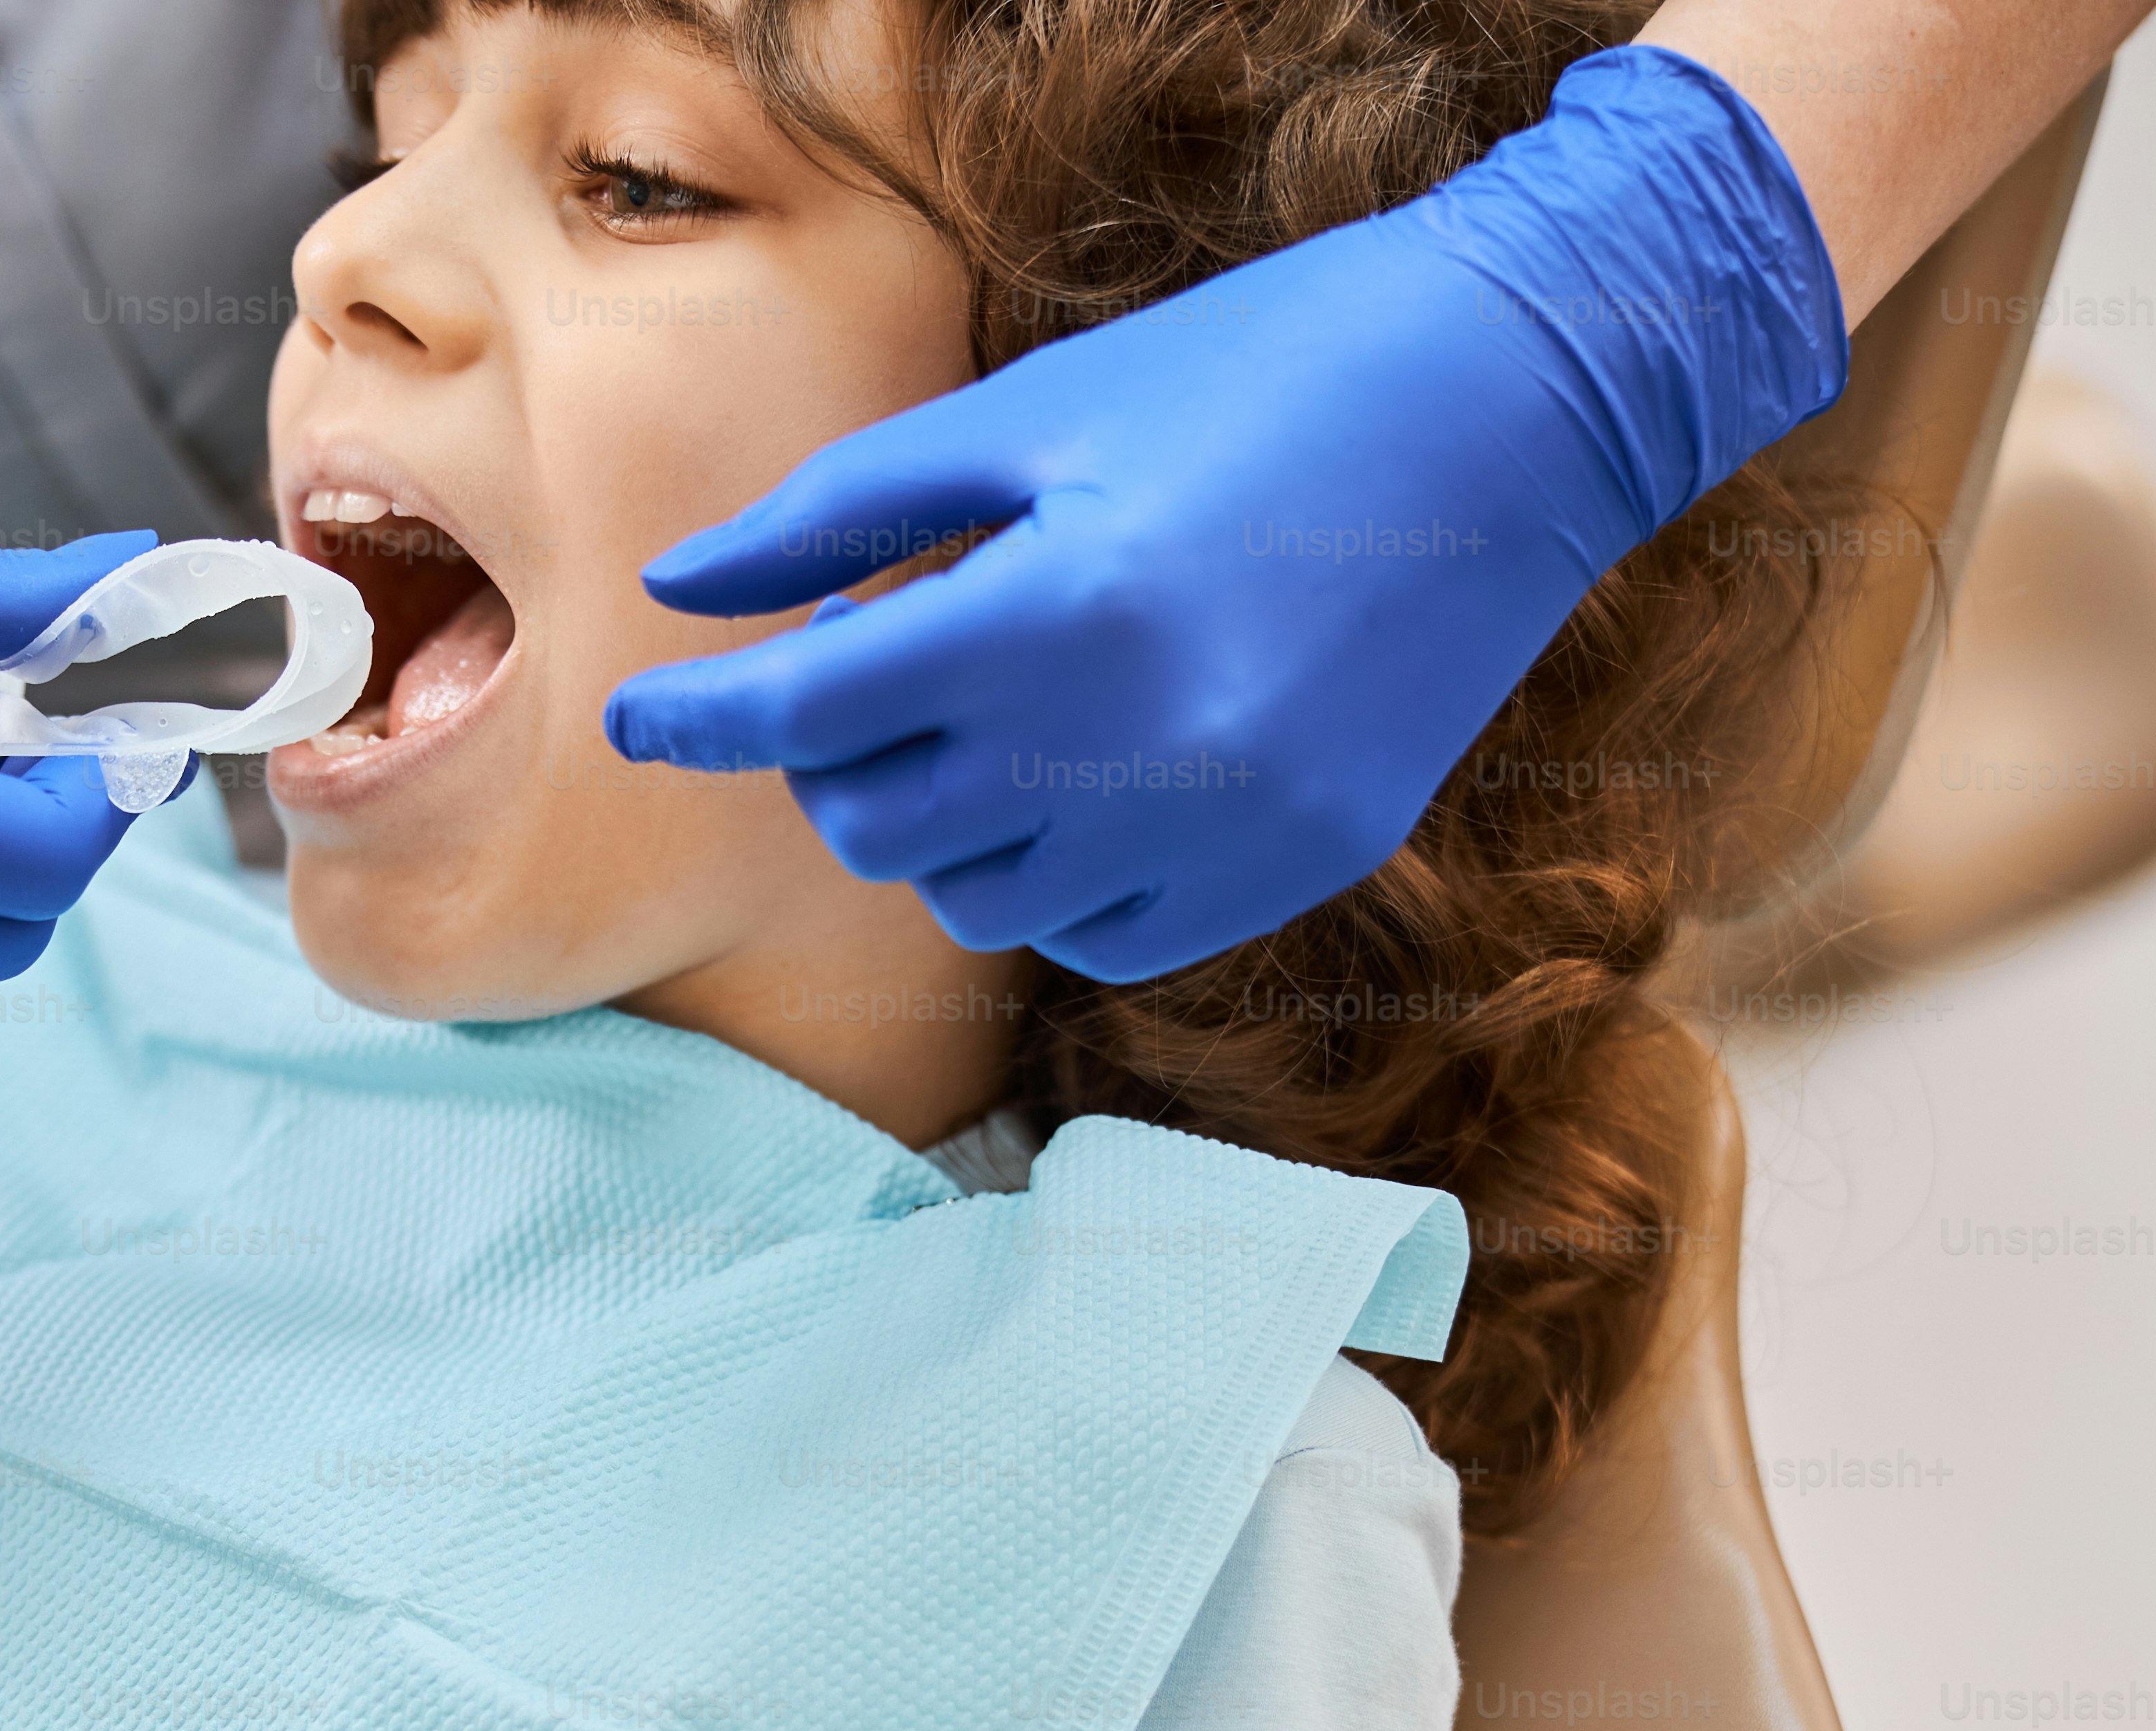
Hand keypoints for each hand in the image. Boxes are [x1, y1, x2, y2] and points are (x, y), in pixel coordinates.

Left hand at [601, 48, 1847, 983]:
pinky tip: (1093, 769)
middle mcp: (1137, 748)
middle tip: (874, 665)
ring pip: (978, 897)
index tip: (637, 717)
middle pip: (877, 827)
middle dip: (836, 761)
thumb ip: (845, 512)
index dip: (700, 720)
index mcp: (1059, 612)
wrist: (1518, 408)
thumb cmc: (1259, 374)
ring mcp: (1227, 828)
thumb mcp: (1035, 411)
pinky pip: (1097, 931)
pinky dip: (1057, 868)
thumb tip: (683, 591)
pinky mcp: (1298, 868)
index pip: (808, 714)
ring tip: (1001, 706)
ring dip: (946, 816)